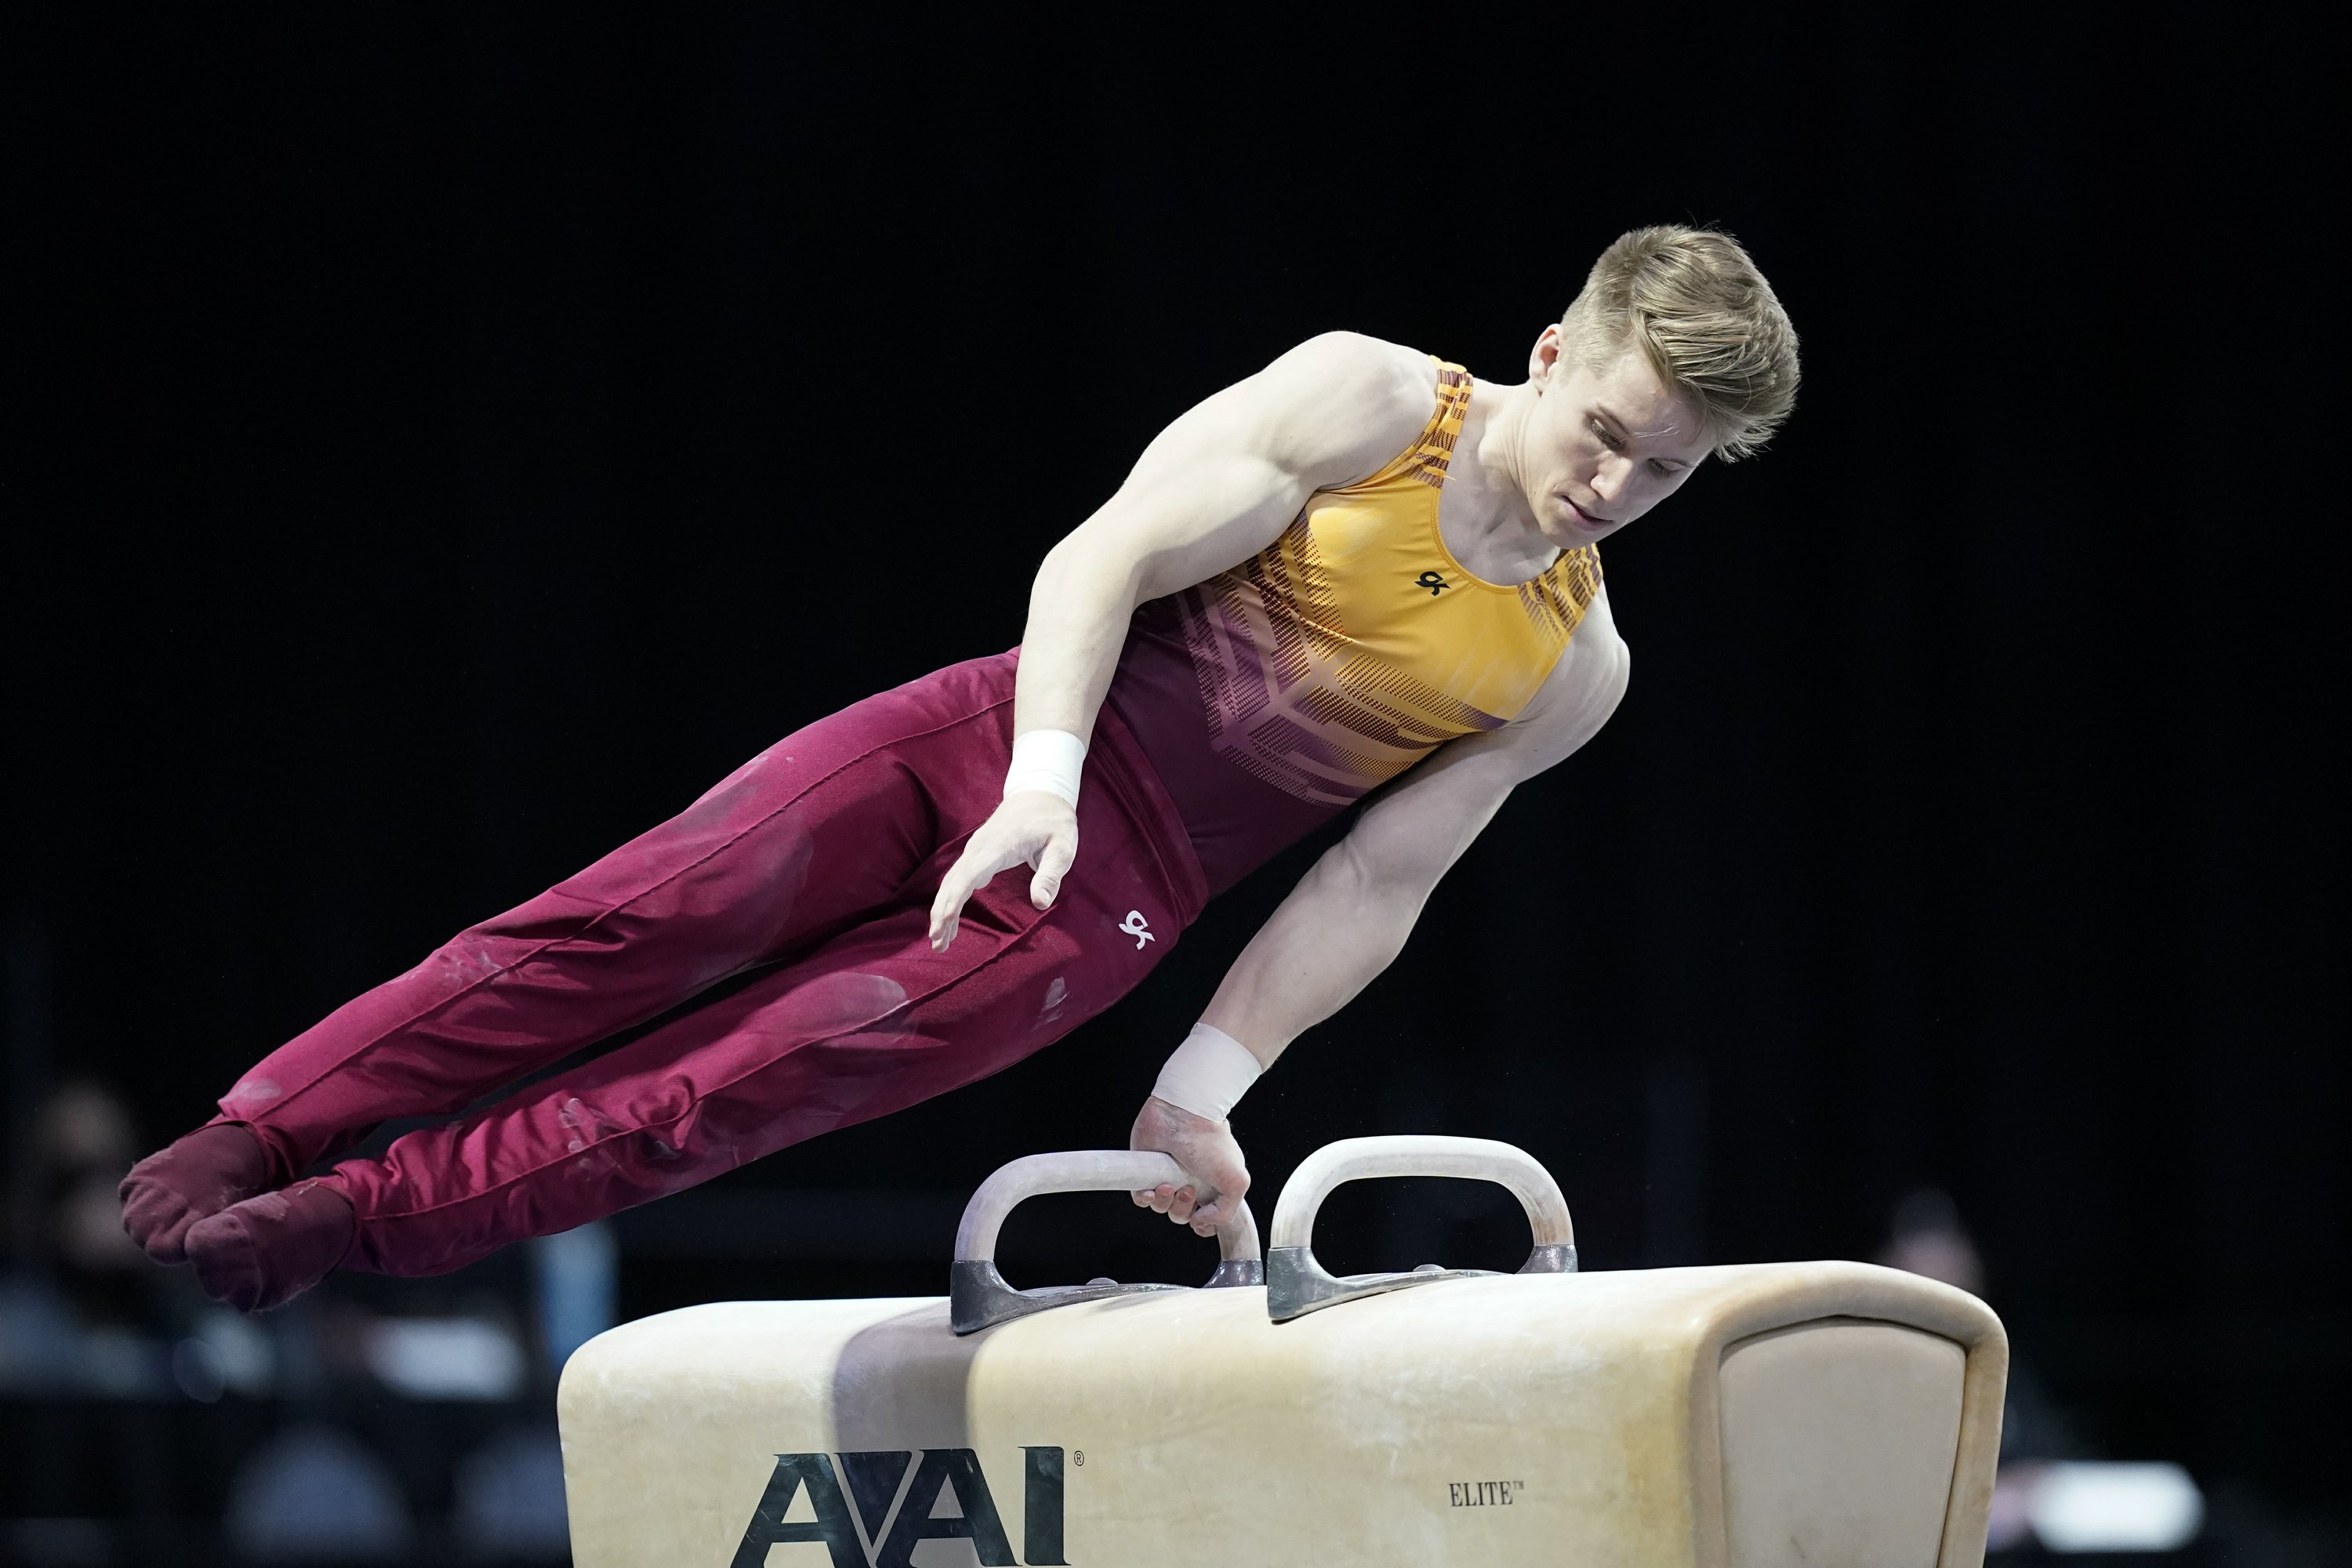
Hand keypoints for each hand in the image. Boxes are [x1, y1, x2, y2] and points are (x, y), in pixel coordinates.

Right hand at [928, 790, 1077, 950]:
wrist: (1040, 793)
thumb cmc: (1054, 822)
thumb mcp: (1063, 847)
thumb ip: (1051, 874)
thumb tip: (1040, 904)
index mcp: (998, 845)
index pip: (969, 875)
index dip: (953, 900)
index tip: (943, 922)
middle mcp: (979, 847)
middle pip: (953, 882)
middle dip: (941, 913)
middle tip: (938, 944)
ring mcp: (975, 849)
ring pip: (952, 882)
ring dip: (942, 910)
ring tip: (940, 941)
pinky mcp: (976, 854)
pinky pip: (958, 879)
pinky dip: (950, 900)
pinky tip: (949, 921)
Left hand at [1129, 1094, 1249, 1237]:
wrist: (1183, 1116)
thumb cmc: (1211, 1143)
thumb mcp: (1237, 1182)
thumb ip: (1226, 1212)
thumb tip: (1202, 1223)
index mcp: (1212, 1186)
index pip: (1207, 1218)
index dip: (1203, 1225)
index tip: (1201, 1218)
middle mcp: (1190, 1182)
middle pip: (1182, 1215)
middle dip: (1183, 1209)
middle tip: (1187, 1190)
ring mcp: (1167, 1176)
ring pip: (1162, 1208)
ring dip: (1164, 1202)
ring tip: (1168, 1184)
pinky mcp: (1146, 1171)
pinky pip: (1141, 1198)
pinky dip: (1145, 1199)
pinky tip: (1152, 1190)